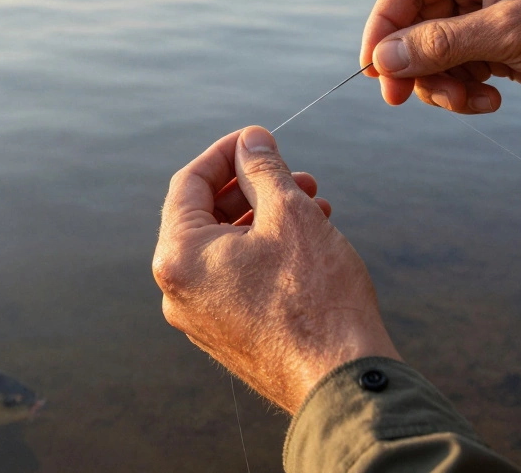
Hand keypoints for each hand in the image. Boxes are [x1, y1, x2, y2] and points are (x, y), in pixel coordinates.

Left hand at [153, 126, 398, 413]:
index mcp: (178, 258)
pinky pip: (238, 278)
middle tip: (298, 174)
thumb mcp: (290, 213)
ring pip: (228, 248)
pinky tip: (310, 241)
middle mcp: (179, 291)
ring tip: (314, 204)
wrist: (341, 383)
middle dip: (254, 187)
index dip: (226, 152)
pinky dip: (267, 252)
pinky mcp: (229, 336)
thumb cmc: (315, 297)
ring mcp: (202, 319)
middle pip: (207, 216)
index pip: (189, 183)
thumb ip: (264, 168)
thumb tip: (251, 140)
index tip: (259, 137)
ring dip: (267, 218)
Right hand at [360, 0, 520, 113]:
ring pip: (434, 53)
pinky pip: (460, 69)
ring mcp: (489, 13)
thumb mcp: (512, 33)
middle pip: (415, 23)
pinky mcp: (501, 45)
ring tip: (470, 102)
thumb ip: (442, 45)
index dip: (382, 26)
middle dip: (414, 65)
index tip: (373, 71)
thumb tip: (380, 60)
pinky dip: (464, 91)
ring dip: (441, 84)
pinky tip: (492, 101)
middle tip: (409, 101)